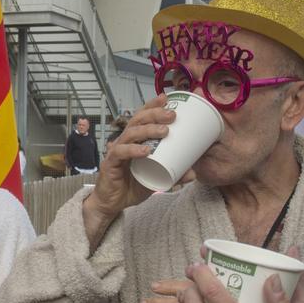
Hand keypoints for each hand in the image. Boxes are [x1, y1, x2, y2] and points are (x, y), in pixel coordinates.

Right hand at [82, 95, 175, 242]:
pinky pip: (121, 152)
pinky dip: (133, 150)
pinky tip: (146, 151)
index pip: (141, 117)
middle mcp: (124, 141)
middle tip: (172, 116)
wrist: (112, 204)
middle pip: (137, 120)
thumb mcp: (156, 179)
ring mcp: (116, 151)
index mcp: (134, 140)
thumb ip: (173, 175)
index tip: (166, 98)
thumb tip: (193, 173)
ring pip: (131, 133)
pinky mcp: (110, 164)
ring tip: (164, 131)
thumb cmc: (131, 186)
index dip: (152, 106)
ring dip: (148, 130)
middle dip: (155, 114)